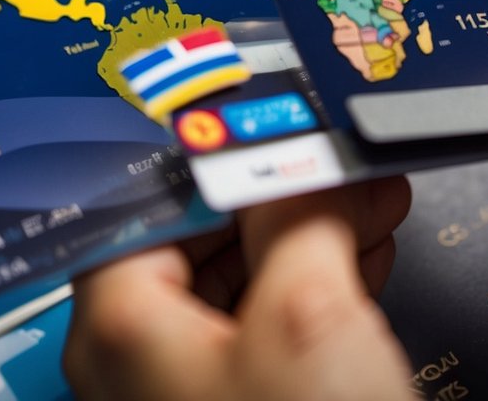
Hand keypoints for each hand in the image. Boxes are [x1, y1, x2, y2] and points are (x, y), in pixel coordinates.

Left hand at [64, 178, 413, 400]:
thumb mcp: (307, 312)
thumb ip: (300, 212)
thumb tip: (307, 154)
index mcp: (121, 325)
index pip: (153, 196)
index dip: (220, 146)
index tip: (273, 115)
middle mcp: (145, 359)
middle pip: (204, 233)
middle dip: (283, 185)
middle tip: (336, 154)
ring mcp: (197, 391)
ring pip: (247, 277)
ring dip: (310, 227)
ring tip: (366, 195)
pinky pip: (274, 323)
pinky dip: (320, 278)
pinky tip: (364, 252)